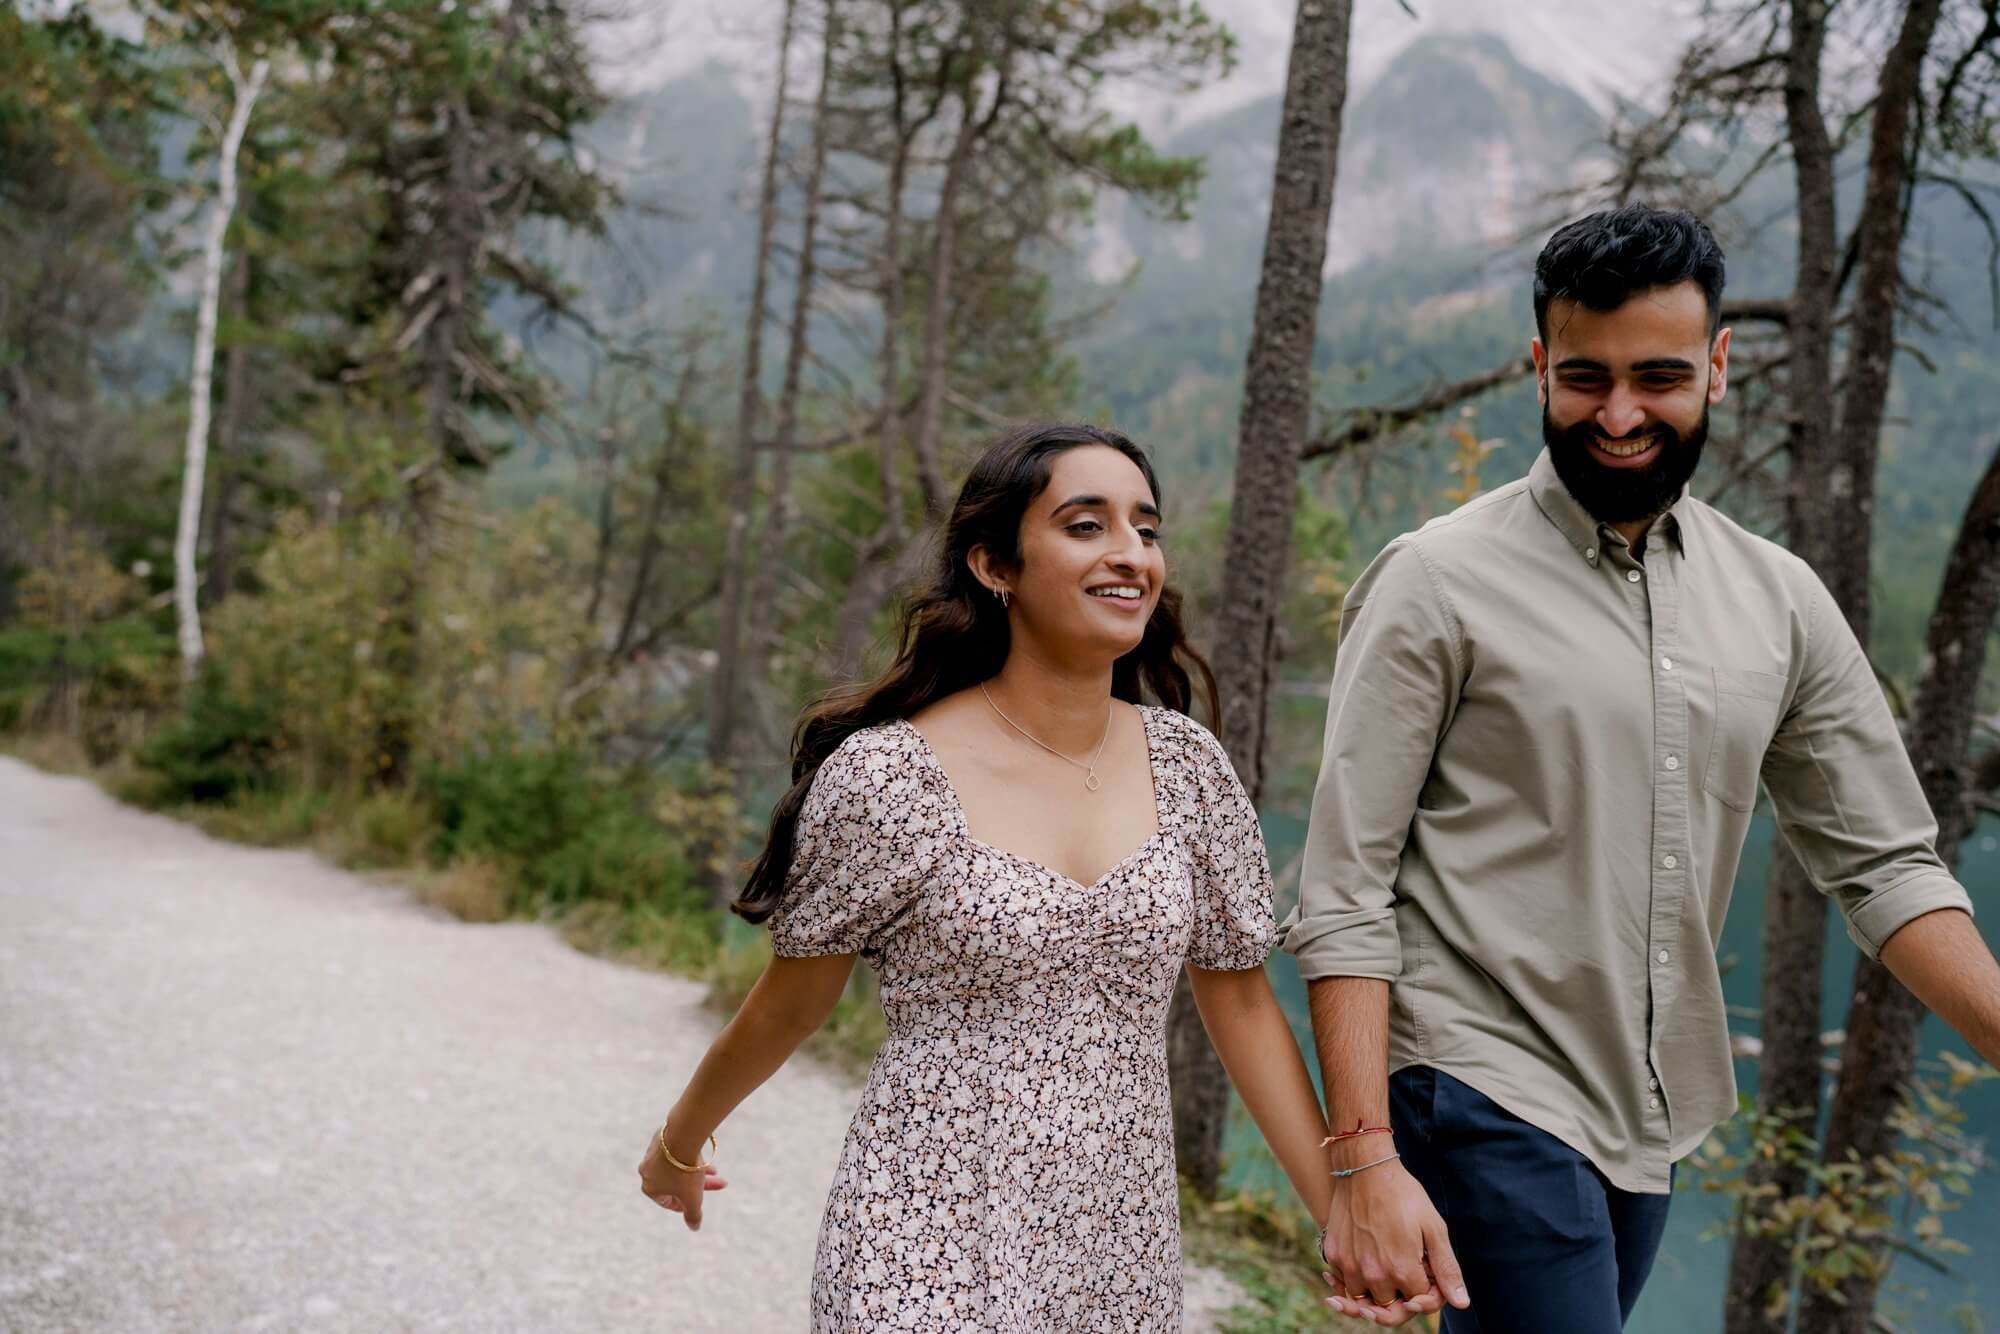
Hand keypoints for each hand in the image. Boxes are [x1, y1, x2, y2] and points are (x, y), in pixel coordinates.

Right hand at [637, 1129, 728, 1230]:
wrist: (683, 1137)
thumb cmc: (685, 1172)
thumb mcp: (693, 1199)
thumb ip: (693, 1215)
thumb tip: (694, 1227)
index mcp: (649, 1188)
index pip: (667, 1201)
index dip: (685, 1205)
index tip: (698, 1202)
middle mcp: (647, 1171)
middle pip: (677, 1183)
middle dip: (700, 1185)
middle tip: (719, 1182)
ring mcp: (653, 1153)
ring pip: (678, 1167)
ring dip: (698, 1171)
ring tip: (716, 1169)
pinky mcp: (661, 1138)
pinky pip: (676, 1152)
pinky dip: (690, 1157)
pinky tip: (703, 1156)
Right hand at [1319, 1158, 1468, 1324]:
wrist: (1364, 1168)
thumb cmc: (1403, 1195)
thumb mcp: (1433, 1228)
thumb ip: (1446, 1269)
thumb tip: (1461, 1303)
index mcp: (1402, 1270)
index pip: (1420, 1303)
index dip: (1428, 1290)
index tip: (1427, 1270)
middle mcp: (1373, 1275)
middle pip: (1391, 1307)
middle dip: (1402, 1296)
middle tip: (1405, 1269)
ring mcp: (1350, 1266)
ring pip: (1364, 1299)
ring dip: (1376, 1290)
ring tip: (1385, 1265)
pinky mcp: (1333, 1255)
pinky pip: (1344, 1281)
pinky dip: (1354, 1279)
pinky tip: (1365, 1260)